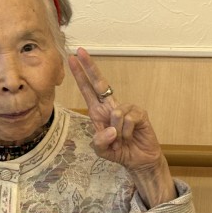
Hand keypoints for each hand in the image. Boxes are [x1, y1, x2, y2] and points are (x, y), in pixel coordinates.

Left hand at [68, 47, 175, 206]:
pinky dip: (126, 133)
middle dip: (90, 67)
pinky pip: (128, 119)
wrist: (138, 161)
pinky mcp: (139, 114)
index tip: (72, 59)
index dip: (80, 75)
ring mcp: (126, 108)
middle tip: (80, 51)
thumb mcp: (102, 151)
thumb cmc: (119, 151)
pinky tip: (130, 137)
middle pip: (100, 83)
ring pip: (116, 113)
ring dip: (117, 132)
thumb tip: (111, 129)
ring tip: (121, 140)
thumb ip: (100, 142)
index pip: (87, 89)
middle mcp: (110, 106)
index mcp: (98, 111)